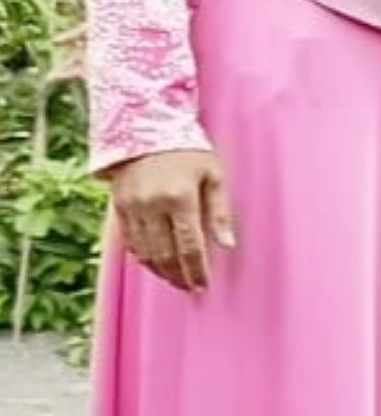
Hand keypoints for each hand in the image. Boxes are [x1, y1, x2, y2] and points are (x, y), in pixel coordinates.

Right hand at [107, 147, 234, 292]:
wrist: (145, 128)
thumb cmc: (187, 150)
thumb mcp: (214, 174)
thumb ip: (220, 211)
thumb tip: (227, 244)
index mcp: (180, 198)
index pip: (189, 246)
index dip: (196, 269)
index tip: (203, 284)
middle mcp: (152, 205)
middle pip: (165, 254)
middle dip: (179, 275)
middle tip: (190, 287)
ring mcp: (131, 208)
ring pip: (145, 253)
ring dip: (160, 271)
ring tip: (175, 280)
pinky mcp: (118, 208)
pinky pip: (130, 242)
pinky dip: (143, 257)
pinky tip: (156, 264)